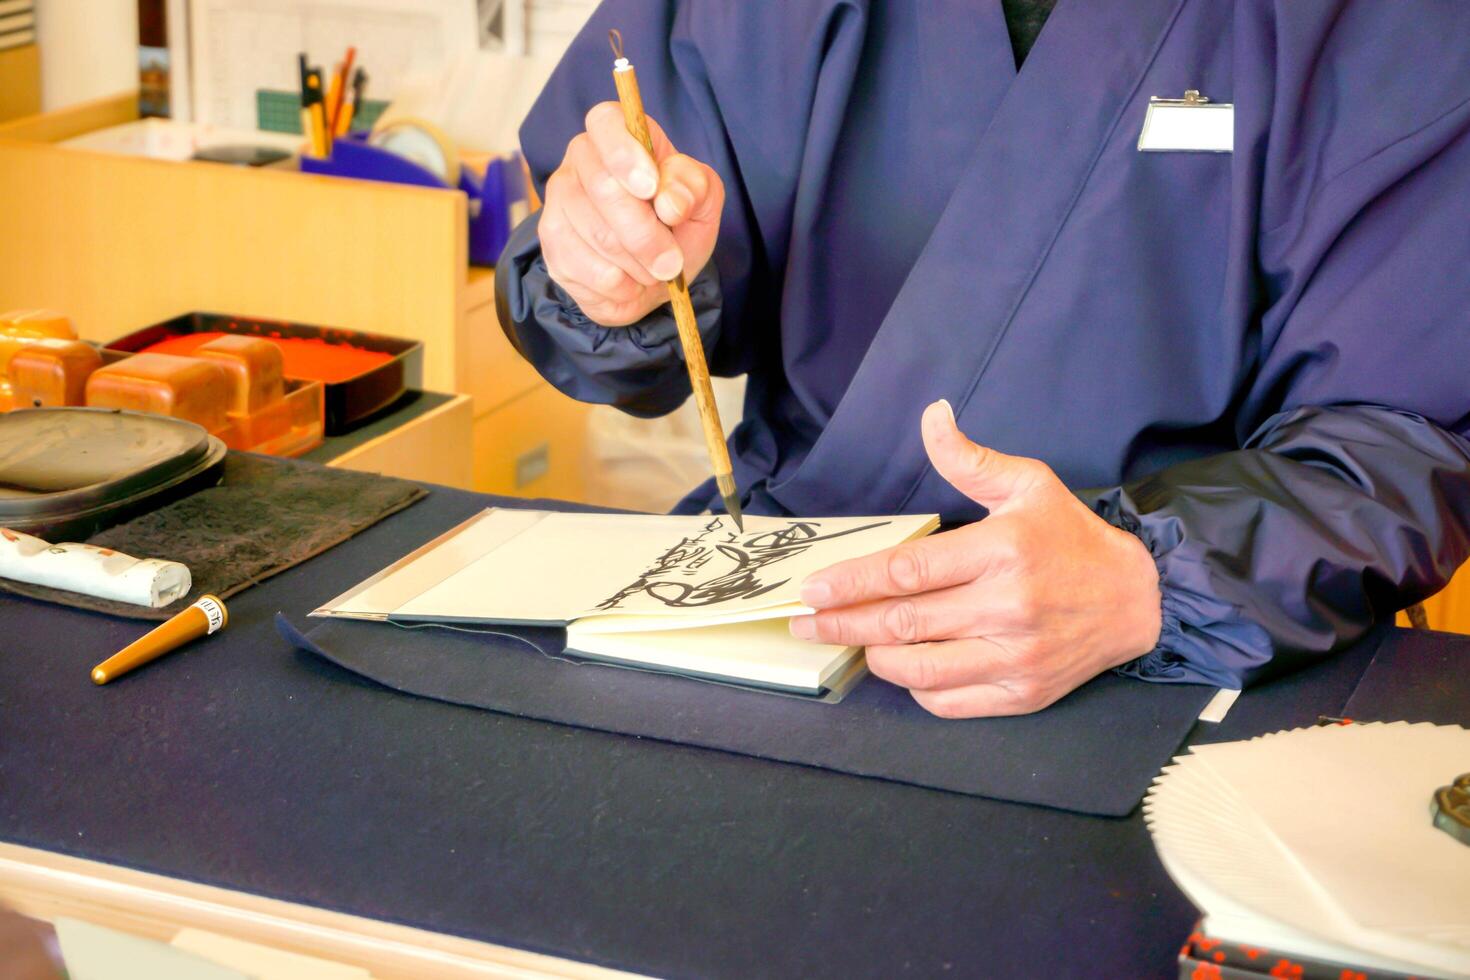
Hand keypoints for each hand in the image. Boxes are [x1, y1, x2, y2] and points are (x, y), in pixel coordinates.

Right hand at [540, 102, 723, 326]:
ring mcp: (558, 204)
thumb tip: (669, 200)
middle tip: (672, 261)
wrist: (655, 279)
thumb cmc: (676, 227)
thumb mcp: (701, 202)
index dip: (625, 155)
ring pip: (598, 235)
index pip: (605, 122)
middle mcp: (579, 161)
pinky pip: (589, 270)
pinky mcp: (553, 247)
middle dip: (647, 233)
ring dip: (640, 263)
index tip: (650, 188)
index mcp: (616, 134)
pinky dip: (623, 285)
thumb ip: (694, 188)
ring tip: (655, 270)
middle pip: (604, 190)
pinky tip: (631, 281)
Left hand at [790, 400, 1162, 717]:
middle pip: (902, 623)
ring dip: (874, 657)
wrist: (1136, 599)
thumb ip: (969, 459)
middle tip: (804, 622)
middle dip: (843, 623)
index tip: (813, 590)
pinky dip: (916, 687)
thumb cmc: (1071, 538)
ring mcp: (1015, 657)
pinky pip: (949, 701)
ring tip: (853, 640)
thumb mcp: (1028, 484)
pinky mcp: (1023, 694)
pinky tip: (902, 666)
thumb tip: (931, 416)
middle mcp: (1006, 608)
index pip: (907, 573)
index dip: (851, 583)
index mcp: (1001, 552)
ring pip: (919, 668)